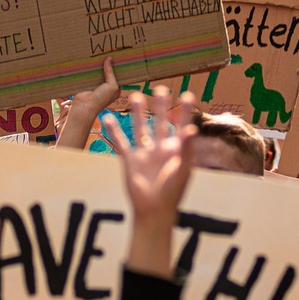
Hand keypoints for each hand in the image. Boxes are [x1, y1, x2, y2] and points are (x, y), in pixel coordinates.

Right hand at [69, 57, 118, 120]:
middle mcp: (106, 86)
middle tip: (110, 51)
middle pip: (108, 72)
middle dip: (109, 64)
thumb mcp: (112, 85)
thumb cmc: (101, 98)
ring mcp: (97, 84)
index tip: (120, 57)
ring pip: (99, 71)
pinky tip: (91, 58)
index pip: (119, 76)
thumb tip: (109, 59)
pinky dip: (90, 67)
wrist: (85, 105)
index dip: (119, 67)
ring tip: (100, 52)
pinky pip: (90, 72)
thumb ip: (111, 72)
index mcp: (115, 89)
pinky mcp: (88, 82)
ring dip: (99, 65)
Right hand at [102, 87, 196, 227]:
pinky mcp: (130, 160)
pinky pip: (121, 142)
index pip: (182, 125)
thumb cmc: (172, 192)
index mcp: (177, 150)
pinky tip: (106, 117)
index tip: (188, 95)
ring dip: (137, 113)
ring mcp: (145, 153)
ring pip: (140, 128)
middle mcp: (161, 149)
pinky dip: (113, 130)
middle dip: (160, 106)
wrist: (153, 211)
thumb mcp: (182, 169)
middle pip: (160, 122)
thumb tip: (192, 129)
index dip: (185, 112)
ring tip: (135, 95)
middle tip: (160, 88)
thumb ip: (187, 149)